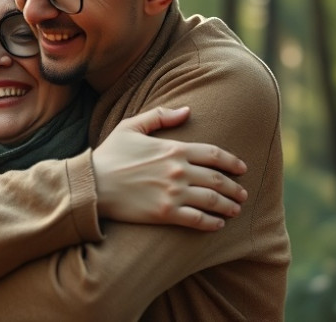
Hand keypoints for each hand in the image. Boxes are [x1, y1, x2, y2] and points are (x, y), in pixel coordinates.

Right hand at [92, 106, 247, 230]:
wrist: (92, 184)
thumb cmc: (110, 155)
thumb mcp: (132, 127)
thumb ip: (160, 116)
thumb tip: (187, 110)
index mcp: (174, 148)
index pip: (214, 154)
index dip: (232, 162)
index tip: (242, 168)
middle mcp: (178, 171)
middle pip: (218, 179)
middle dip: (235, 187)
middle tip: (243, 194)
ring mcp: (173, 193)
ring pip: (212, 200)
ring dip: (228, 206)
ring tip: (235, 210)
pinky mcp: (165, 213)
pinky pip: (197, 219)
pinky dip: (211, 223)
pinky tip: (217, 224)